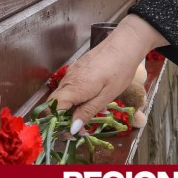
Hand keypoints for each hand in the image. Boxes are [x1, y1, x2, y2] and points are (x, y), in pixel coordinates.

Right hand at [48, 15, 166, 133]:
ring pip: (65, 95)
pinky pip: (72, 86)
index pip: (52, 109)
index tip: (70, 132)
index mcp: (74, 88)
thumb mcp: (107, 96)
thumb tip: (72, 129)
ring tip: (95, 113)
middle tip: (83, 127)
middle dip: (66, 118)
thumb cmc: (120, 69)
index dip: (57, 123)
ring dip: (75, 108)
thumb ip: (87, 112)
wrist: (125, 44)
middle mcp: (69, 79)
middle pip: (56, 103)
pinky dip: (79, 97)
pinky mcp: (78, 68)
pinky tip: (96, 99)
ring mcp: (72, 72)